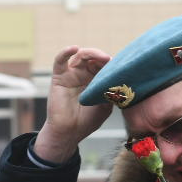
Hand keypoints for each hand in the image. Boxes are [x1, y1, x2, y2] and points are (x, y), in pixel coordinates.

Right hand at [34, 45, 113, 163]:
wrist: (69, 132)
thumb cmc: (87, 121)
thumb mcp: (106, 106)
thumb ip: (112, 92)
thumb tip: (120, 79)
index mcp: (96, 81)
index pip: (104, 66)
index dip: (112, 64)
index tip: (121, 66)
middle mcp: (84, 75)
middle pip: (94, 58)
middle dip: (103, 58)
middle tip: (110, 61)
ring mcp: (72, 74)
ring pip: (81, 56)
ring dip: (92, 53)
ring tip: (101, 57)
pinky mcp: (60, 76)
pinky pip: (60, 60)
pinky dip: (65, 52)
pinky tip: (74, 48)